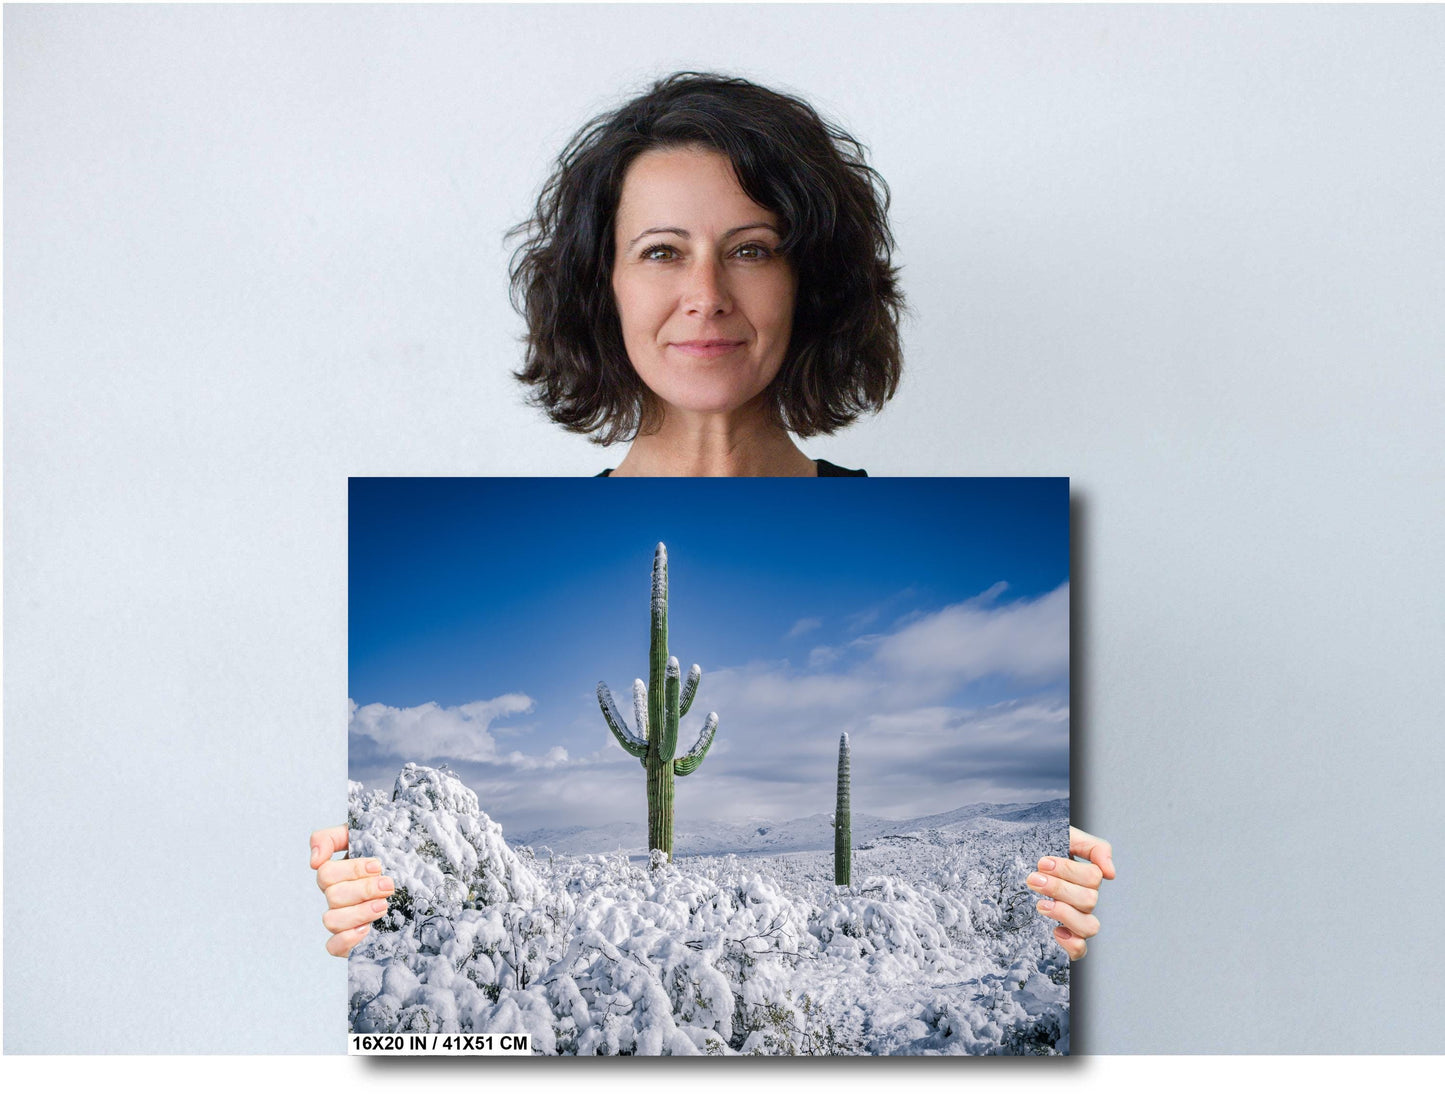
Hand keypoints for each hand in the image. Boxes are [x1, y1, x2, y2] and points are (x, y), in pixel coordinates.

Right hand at [310, 825, 394, 957]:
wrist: (419, 881)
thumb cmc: (389, 854)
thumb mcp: (363, 836)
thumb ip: (331, 838)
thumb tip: (314, 860)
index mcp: (337, 874)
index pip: (326, 873)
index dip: (351, 870)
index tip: (377, 865)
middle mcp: (337, 898)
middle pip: (333, 896)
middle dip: (363, 889)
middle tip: (388, 885)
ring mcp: (343, 920)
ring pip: (331, 920)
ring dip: (359, 912)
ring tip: (384, 905)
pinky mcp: (350, 941)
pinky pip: (333, 947)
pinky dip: (346, 939)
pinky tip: (366, 929)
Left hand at [1026, 826, 1114, 960]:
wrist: (1014, 856)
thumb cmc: (1041, 846)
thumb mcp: (1067, 836)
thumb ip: (1094, 847)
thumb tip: (1111, 873)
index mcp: (1086, 877)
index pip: (1093, 877)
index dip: (1068, 870)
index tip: (1042, 862)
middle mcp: (1084, 899)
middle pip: (1089, 901)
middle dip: (1058, 888)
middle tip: (1033, 879)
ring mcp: (1075, 919)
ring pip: (1089, 927)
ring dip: (1065, 914)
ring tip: (1041, 904)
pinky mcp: (1063, 936)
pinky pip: (1079, 950)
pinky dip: (1072, 944)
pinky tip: (1055, 931)